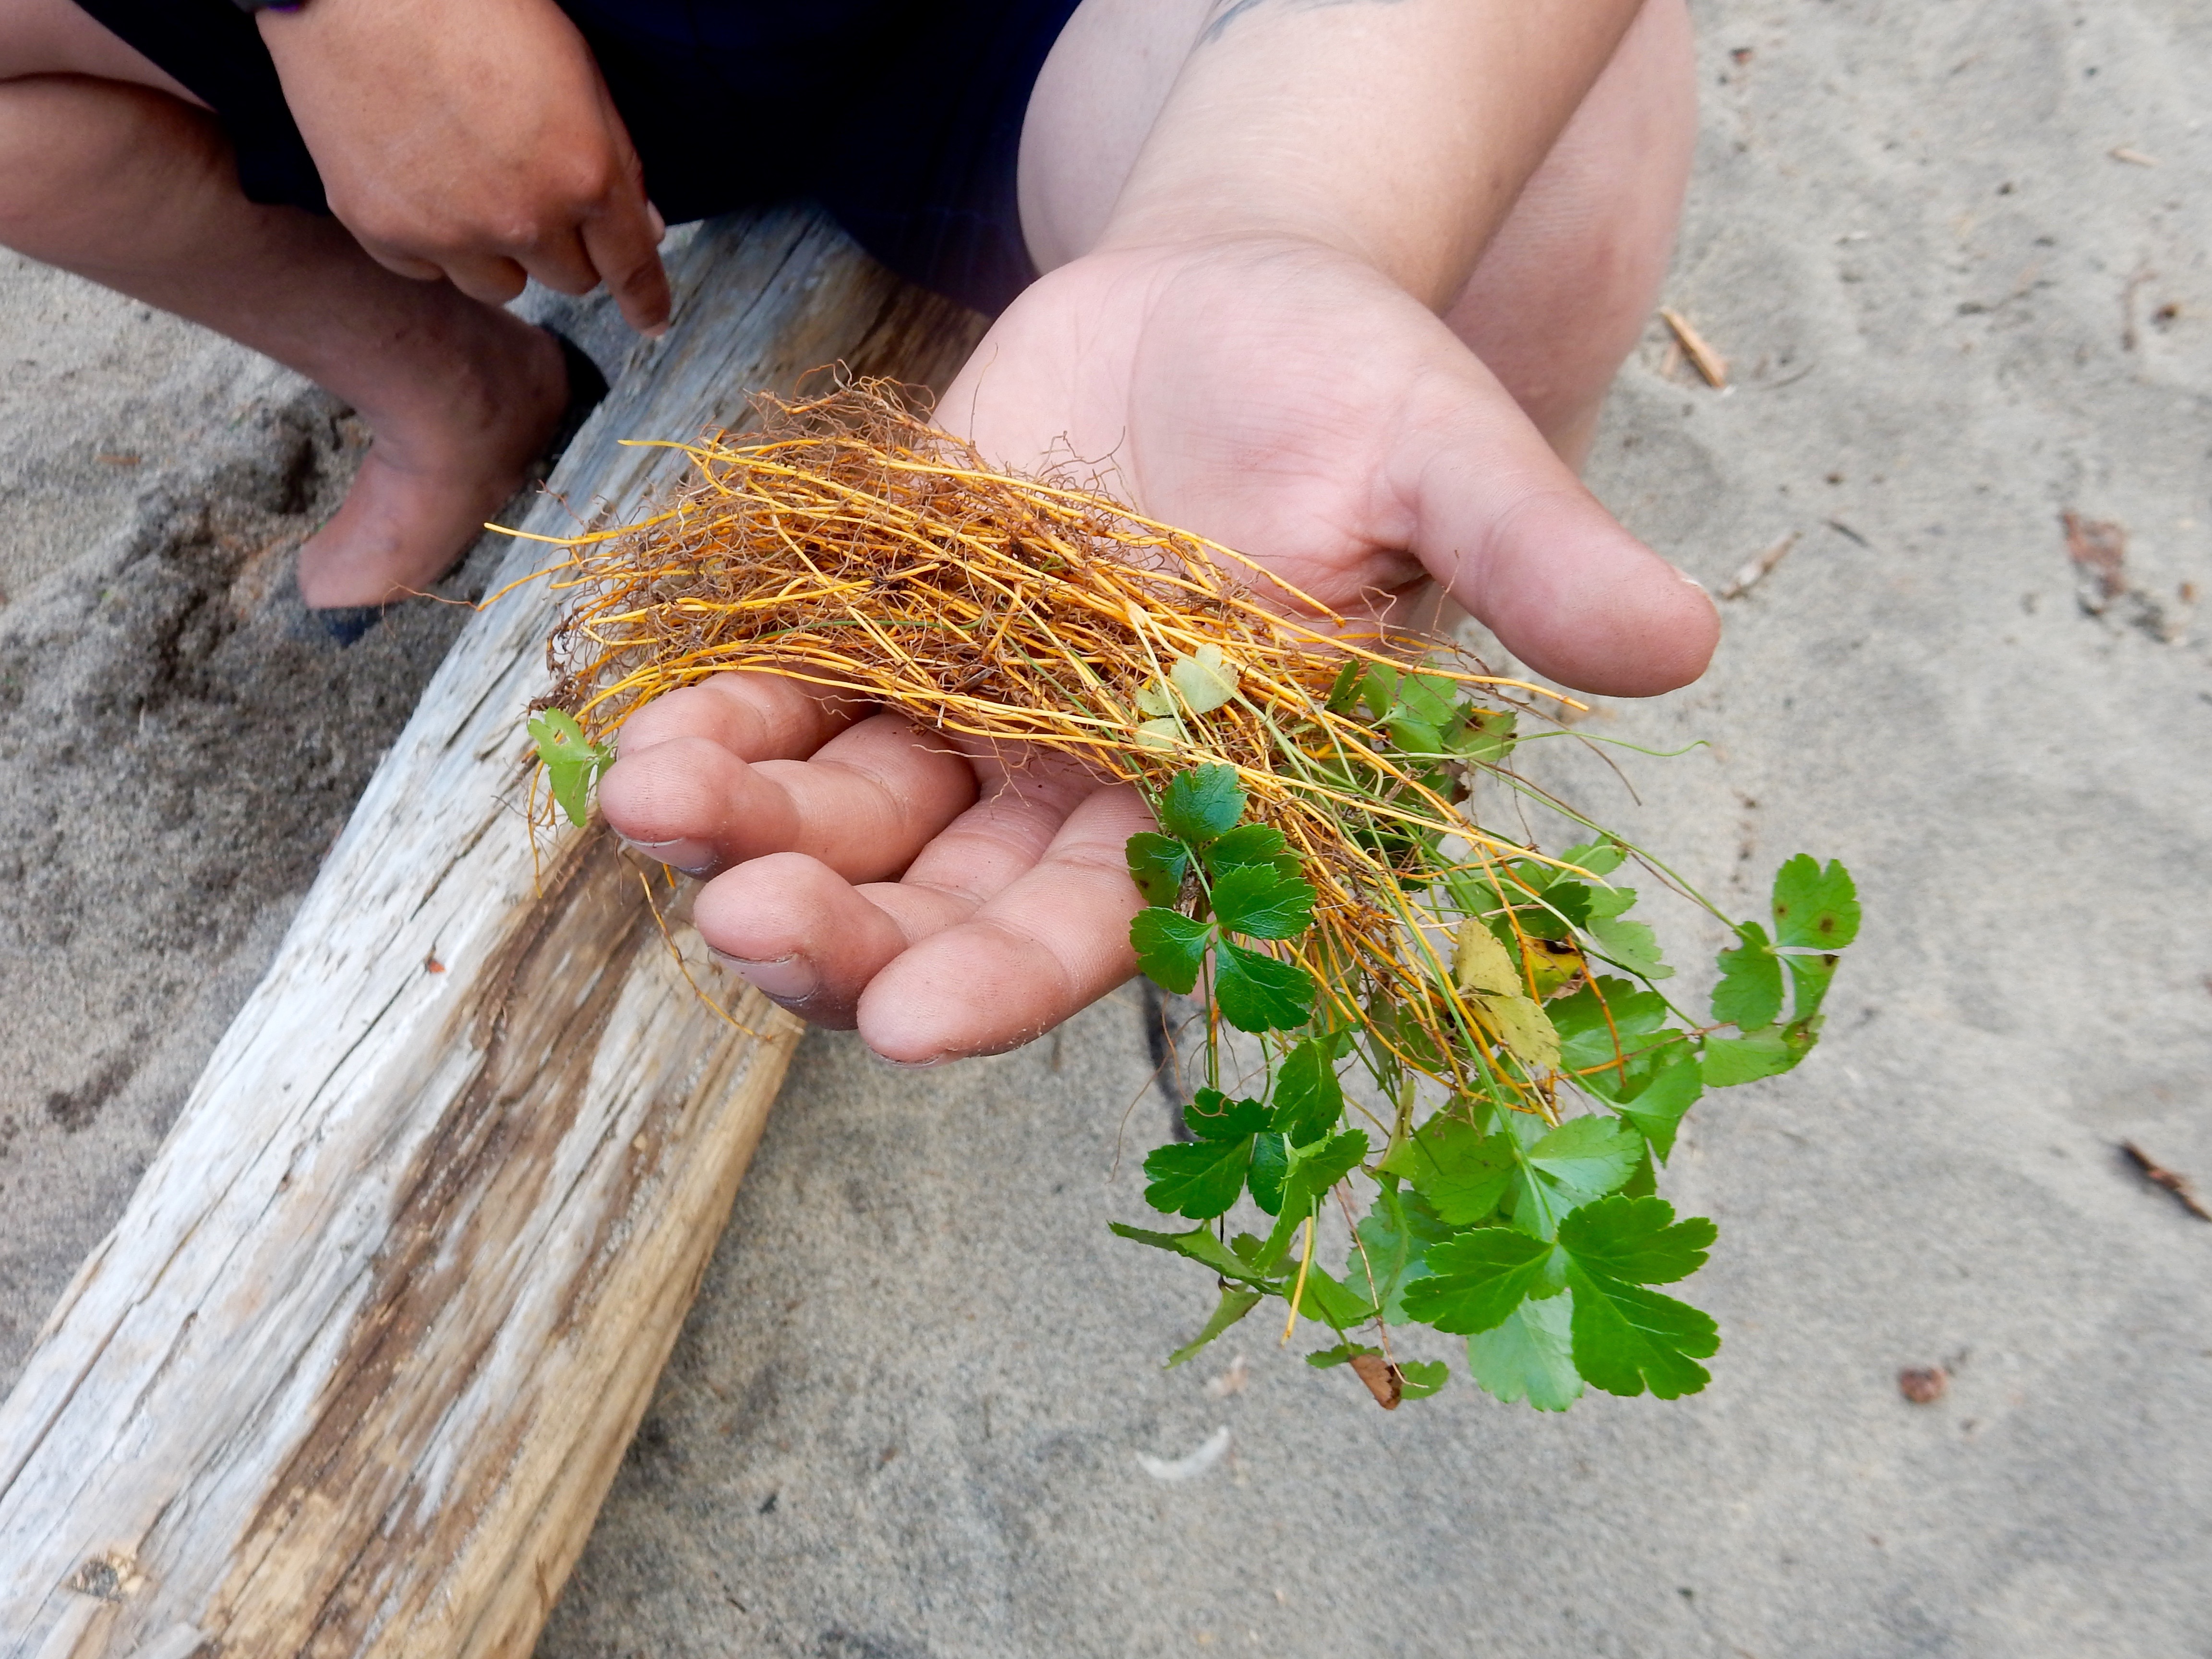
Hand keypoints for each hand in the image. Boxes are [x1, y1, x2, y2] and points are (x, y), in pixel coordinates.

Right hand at [259, 0, 669, 332]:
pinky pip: (428, 271)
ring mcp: (449, 232)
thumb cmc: (471, 7)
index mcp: (582, 175)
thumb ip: (614, 156)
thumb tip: (645, 227)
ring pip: (500, 284)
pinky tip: (419, 183)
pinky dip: (432, 242)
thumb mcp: (574, 69)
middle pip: (569, 279)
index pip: (631, 267)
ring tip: (470, 183)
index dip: (646, 299)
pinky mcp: (383, 232)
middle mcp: (522, 219)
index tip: (652, 321)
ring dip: (499, 251)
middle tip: (529, 186)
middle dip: (563, 245)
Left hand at [597, 237, 1716, 1062]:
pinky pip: (793, 715)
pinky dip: (721, 731)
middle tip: (748, 927)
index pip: (1109, 923)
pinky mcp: (891, 640)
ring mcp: (974, 723)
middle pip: (949, 904)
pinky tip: (643, 739)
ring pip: (851, 824)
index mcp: (1213, 793)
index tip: (911, 1018)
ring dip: (749, 836)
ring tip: (649, 806)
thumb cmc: (1349, 380)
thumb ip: (1527, 554)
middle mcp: (1083, 790)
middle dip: (847, 932)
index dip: (1010, 978)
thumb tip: (1682, 644)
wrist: (1222, 302)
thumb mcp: (1440, 447)